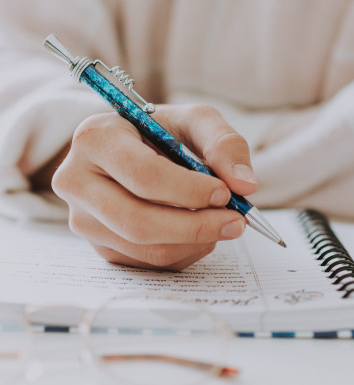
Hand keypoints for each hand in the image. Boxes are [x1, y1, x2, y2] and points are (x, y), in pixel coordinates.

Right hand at [52, 104, 257, 269]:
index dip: (189, 190)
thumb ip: (224, 144)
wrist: (131, 151)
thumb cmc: (160, 133)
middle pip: (137, 222)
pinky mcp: (99, 246)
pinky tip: (196, 231)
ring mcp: (83, 219)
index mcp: (95, 139)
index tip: (225, 193)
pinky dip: (184, 252)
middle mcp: (77, 181)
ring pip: (144, 248)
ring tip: (220, 222)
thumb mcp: (194, 121)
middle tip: (236, 221)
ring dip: (194, 242)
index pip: (142, 176)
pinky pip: (147, 263)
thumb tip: (245, 185)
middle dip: (195, 226)